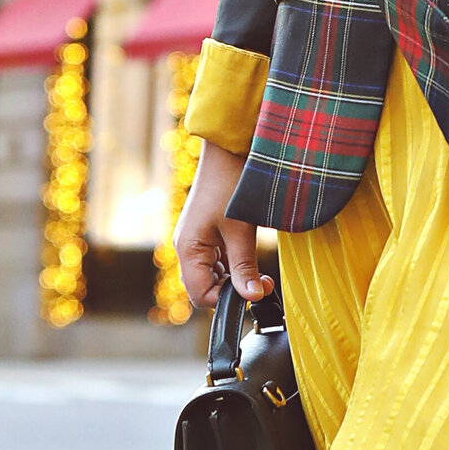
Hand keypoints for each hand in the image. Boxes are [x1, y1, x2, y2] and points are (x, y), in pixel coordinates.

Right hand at [172, 140, 264, 312]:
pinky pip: (215, 259)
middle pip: (204, 287)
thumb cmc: (231, 185)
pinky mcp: (205, 231)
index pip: (201, 295)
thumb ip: (245, 267)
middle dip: (232, 290)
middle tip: (262, 283)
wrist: (229, 149)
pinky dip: (232, 264)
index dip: (227, 300)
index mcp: (187, 249)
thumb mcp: (241, 231)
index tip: (255, 292)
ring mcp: (195, 239)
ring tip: (259, 271)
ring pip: (211, 274)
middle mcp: (186, 247)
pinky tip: (250, 257)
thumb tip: (253, 298)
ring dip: (234, 277)